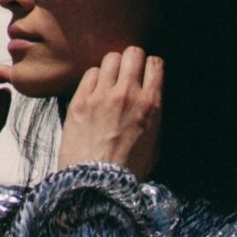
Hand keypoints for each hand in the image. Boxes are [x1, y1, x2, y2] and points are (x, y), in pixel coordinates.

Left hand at [56, 45, 163, 178]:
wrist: (97, 183)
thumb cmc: (128, 169)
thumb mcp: (155, 142)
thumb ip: (154, 115)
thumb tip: (151, 99)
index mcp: (151, 104)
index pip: (155, 63)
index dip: (150, 66)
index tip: (146, 74)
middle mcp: (128, 94)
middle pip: (132, 53)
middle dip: (132, 60)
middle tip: (127, 73)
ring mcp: (102, 95)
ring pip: (110, 59)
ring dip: (112, 67)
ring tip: (109, 81)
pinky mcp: (80, 100)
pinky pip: (89, 74)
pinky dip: (94, 79)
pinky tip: (94, 92)